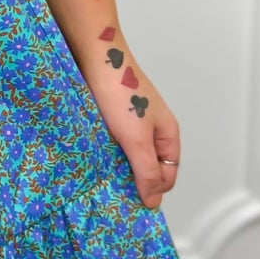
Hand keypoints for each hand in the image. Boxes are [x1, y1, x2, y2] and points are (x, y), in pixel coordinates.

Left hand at [76, 30, 180, 210]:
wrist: (97, 56)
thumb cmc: (121, 95)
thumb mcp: (137, 140)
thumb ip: (147, 172)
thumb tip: (153, 202)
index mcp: (167, 134)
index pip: (167, 175)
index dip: (153, 189)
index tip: (132, 200)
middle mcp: (152, 128)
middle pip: (148, 165)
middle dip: (134, 178)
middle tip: (113, 190)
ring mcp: (131, 120)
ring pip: (128, 153)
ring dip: (116, 164)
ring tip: (100, 175)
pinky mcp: (111, 114)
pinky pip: (112, 140)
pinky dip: (104, 150)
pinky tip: (91, 155)